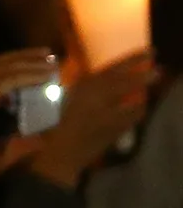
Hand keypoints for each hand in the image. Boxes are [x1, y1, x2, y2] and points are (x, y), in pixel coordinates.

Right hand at [0, 49, 58, 190]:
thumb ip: (15, 145)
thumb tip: (40, 140)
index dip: (10, 71)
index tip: (31, 70)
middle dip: (22, 58)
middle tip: (45, 55)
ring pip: (3, 68)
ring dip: (29, 62)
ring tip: (50, 60)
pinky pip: (8, 79)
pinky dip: (29, 75)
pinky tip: (46, 75)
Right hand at [32, 53, 154, 188]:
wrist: (57, 155)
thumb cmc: (48, 122)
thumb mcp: (53, 95)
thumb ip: (67, 79)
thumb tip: (76, 62)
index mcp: (85, 89)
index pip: (113, 70)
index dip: (132, 60)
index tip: (148, 51)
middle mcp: (102, 102)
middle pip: (128, 86)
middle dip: (145, 76)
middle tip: (159, 68)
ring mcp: (111, 120)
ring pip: (136, 106)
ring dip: (144, 97)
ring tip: (148, 90)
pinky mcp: (115, 135)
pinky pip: (131, 121)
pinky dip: (136, 113)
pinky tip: (137, 109)